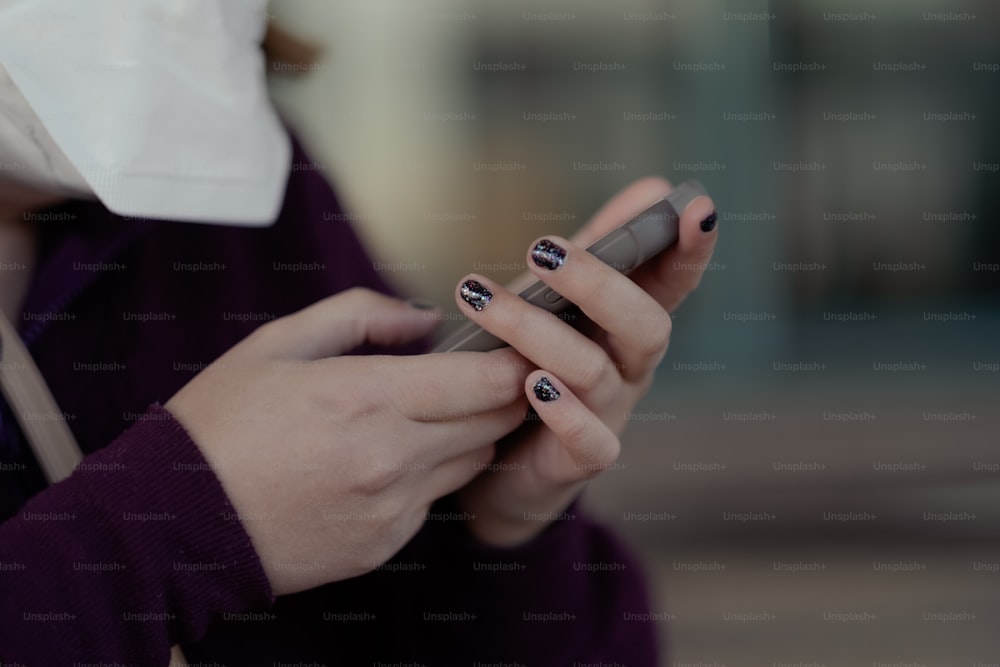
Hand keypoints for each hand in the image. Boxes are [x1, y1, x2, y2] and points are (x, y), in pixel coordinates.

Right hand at [165, 288, 530, 593]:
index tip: (513, 345)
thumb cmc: (221, 424)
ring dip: (470, 432)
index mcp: (367, 397)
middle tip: (482, 371)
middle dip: (502, 392)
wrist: (177, 522)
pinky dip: (431, 473)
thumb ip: (362, 314)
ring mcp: (393, 507)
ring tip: (431, 411)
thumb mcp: (278, 343)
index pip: (487, 381)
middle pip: (495, 421)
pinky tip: (389, 458)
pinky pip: (435, 499)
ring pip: (474, 460)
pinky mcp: (385, 542)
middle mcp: (393, 457)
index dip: (514, 360)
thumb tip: (425, 320)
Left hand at [453, 178, 717, 544]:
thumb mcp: (562, 301)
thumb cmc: (535, 363)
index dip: (690, 250)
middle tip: (540, 250)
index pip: (674, 282)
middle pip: (645, 326)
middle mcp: (630, 368)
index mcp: (628, 324)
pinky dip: (564, 411)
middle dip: (598, 284)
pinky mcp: (579, 460)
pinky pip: (591, 442)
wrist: (499, 459)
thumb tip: (654, 186)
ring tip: (481, 299)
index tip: (696, 208)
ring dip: (537, 331)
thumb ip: (602, 249)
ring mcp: (609, 415)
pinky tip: (531, 384)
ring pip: (595, 372)